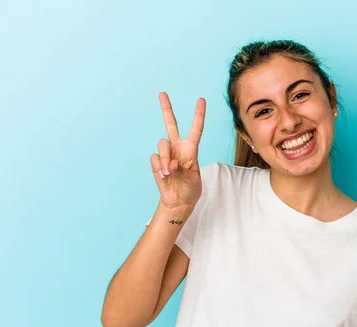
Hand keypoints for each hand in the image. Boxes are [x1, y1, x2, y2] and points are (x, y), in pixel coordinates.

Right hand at [151, 93, 205, 212]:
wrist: (178, 201)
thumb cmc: (190, 189)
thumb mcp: (192, 180)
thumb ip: (182, 170)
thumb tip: (170, 164)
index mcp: (191, 149)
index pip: (196, 129)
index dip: (199, 114)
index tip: (201, 99)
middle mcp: (178, 148)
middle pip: (171, 124)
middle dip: (166, 109)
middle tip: (162, 93)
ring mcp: (167, 154)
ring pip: (162, 144)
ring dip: (165, 158)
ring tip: (168, 173)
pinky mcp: (157, 162)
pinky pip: (155, 158)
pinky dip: (159, 167)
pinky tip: (163, 176)